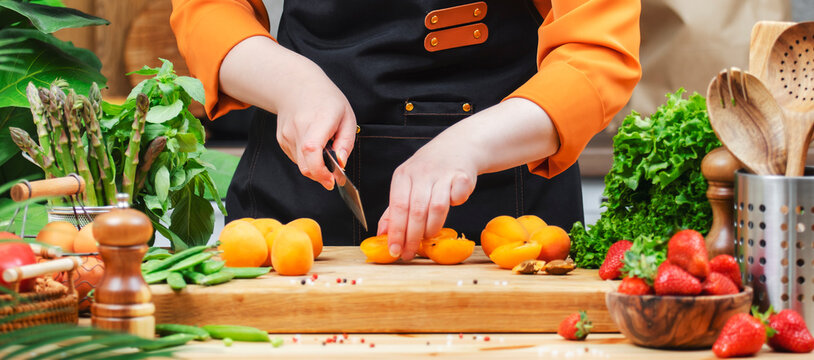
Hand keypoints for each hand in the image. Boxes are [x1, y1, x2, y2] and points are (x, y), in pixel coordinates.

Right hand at [274, 62, 356, 189]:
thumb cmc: (326, 100)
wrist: (296, 86)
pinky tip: (313, 144)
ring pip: (302, 164)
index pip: (312, 150)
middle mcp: (299, 128)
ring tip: (324, 148)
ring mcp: (287, 135)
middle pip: (305, 165)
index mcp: (319, 120)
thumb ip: (346, 142)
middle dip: (321, 176)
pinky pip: (296, 158)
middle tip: (332, 175)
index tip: (331, 180)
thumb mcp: (347, 117)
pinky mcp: (282, 140)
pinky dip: (307, 158)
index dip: (320, 171)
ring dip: (315, 166)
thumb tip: (341, 163)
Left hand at [377, 138, 477, 260]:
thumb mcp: (407, 184)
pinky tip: (452, 207)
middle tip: (410, 253)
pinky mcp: (462, 176)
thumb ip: (394, 210)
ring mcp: (442, 174)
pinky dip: (455, 205)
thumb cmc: (429, 171)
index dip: (396, 231)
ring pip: (436, 208)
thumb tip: (382, 233)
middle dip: (412, 237)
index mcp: (403, 176)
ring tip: (428, 237)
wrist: (458, 147)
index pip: (397, 208)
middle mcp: (421, 173)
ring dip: (431, 228)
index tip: (394, 250)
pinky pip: (458, 197)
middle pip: (415, 211)